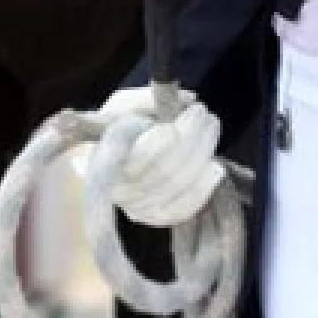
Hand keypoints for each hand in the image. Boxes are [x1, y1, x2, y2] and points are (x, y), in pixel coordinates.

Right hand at [76, 85, 225, 227]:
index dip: (159, 144)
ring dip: (202, 154)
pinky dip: (203, 188)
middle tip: (204, 114)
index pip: (133, 157)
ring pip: (178, 186)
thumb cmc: (116, 128)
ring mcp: (137, 208)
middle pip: (163, 170)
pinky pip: (184, 208)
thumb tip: (188, 99)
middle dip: (191, 138)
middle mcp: (118, 189)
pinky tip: (215, 168)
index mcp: (103, 158)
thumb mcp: (124, 105)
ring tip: (210, 128)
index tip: (177, 123)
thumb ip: (148, 99)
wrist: (109, 162)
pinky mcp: (155, 218)